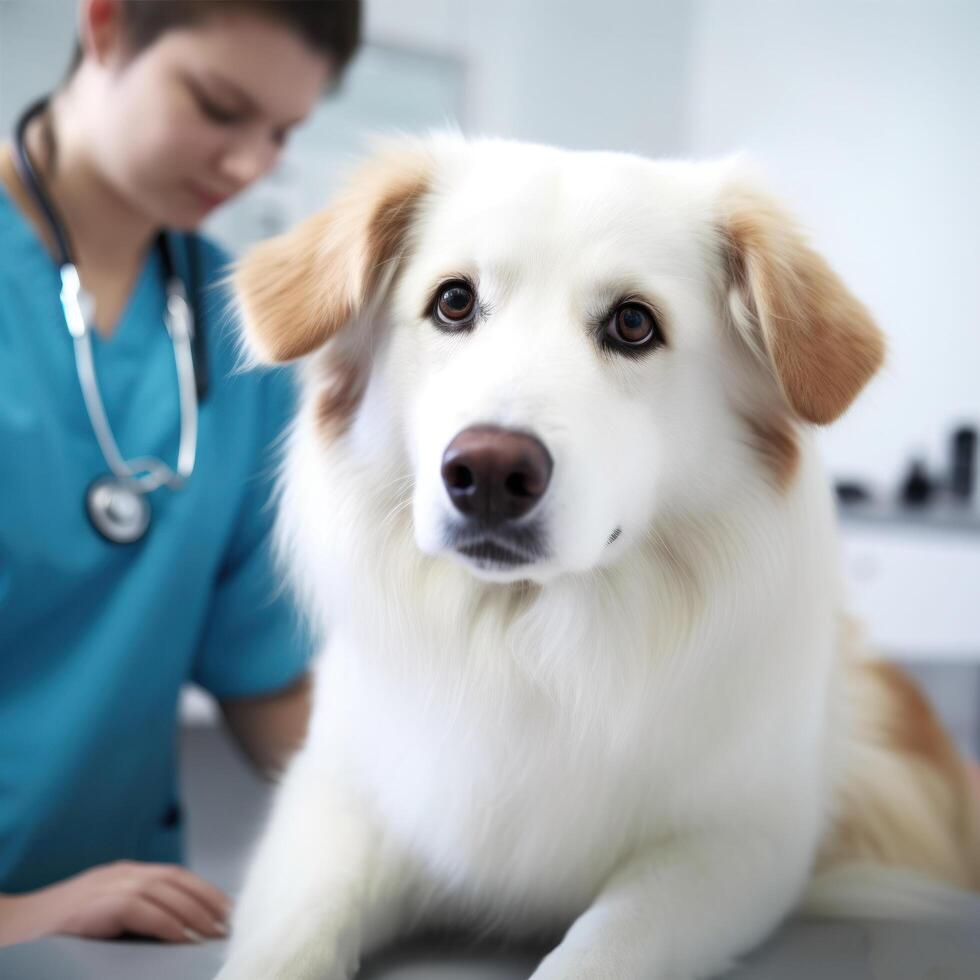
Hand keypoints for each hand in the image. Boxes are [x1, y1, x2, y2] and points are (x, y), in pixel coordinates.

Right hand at [0, 861, 230, 946]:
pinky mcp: (94, 906)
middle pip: (177, 879)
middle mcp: (120, 874)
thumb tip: (177, 935)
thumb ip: (134, 916)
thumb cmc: (56, 933)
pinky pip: (140, 910)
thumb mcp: (102, 917)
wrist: (7, 930)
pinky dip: (166, 922)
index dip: (206, 892)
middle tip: (231, 925)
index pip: (177, 876)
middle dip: (209, 900)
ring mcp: (106, 886)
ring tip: (214, 934)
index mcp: (125, 874)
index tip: (229, 911)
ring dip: (195, 912)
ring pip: (164, 891)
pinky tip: (182, 939)